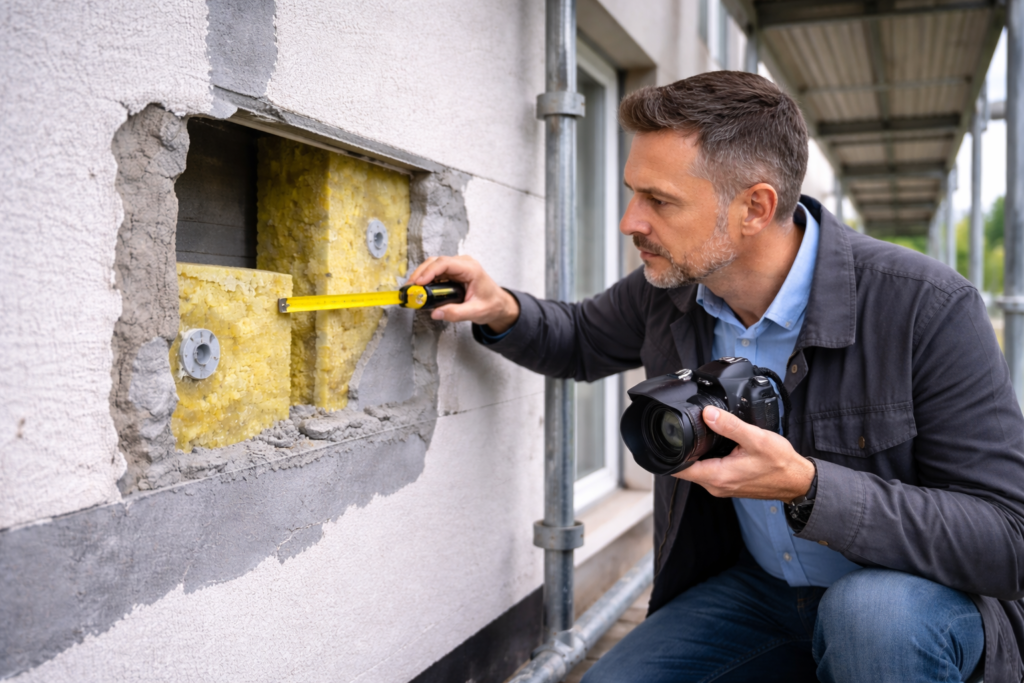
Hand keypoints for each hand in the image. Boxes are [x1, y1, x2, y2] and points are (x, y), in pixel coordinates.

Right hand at [407, 255, 520, 331]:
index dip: (429, 271)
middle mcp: (463, 264)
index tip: (418, 283)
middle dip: (420, 274)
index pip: (445, 263)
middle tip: (410, 288)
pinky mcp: (453, 273)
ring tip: (412, 290)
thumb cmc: (491, 304)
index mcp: (471, 269)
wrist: (498, 304)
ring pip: (433, 266)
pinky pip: (436, 273)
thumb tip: (435, 313)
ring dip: (421, 276)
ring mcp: (457, 267)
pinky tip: (420, 289)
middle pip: (436, 262)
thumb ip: (455, 313)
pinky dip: (426, 280)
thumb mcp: (475, 312)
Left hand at [673, 406, 814, 502]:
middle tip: (685, 430)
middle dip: (682, 450)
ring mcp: (722, 487)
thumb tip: (708, 414)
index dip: (669, 454)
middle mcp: (716, 485)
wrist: (797, 481)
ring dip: (696, 455)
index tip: (668, 438)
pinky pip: (709, 471)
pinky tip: (715, 446)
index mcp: (718, 476)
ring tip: (701, 435)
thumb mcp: (756, 439)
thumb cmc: (780, 464)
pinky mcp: (729, 484)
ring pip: (697, 470)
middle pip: (686, 469)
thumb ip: (730, 426)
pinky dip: (708, 459)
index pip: (679, 469)